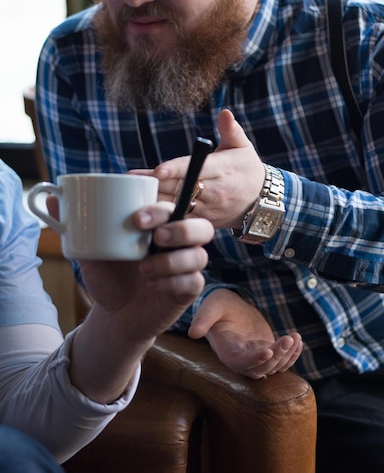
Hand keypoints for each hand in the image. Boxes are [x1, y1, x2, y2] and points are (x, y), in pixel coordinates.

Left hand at [52, 199, 214, 403]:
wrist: (114, 315)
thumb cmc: (109, 276)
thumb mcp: (90, 251)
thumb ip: (76, 226)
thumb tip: (51, 198)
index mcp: (160, 226)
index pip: (173, 207)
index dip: (161, 209)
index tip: (136, 218)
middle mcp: (178, 243)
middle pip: (202, 226)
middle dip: (181, 229)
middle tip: (154, 236)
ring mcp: (186, 267)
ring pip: (200, 255)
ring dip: (173, 260)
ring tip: (144, 269)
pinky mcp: (187, 291)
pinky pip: (194, 282)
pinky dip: (174, 282)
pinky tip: (153, 286)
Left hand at [130, 109, 265, 228]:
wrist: (261, 201)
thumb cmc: (247, 169)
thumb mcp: (243, 147)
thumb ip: (231, 130)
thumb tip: (225, 113)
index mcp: (221, 169)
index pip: (195, 168)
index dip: (175, 170)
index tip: (157, 171)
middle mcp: (214, 190)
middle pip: (180, 187)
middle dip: (155, 186)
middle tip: (130, 181)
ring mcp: (209, 208)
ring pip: (179, 206)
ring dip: (155, 203)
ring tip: (130, 197)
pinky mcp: (204, 222)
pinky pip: (182, 220)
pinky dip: (163, 217)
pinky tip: (144, 213)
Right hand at [188, 289, 302, 378]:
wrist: (230, 307)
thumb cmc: (218, 306)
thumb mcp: (210, 307)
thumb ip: (203, 319)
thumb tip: (193, 332)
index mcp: (227, 351)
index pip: (241, 363)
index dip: (255, 360)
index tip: (268, 349)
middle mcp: (242, 359)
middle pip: (261, 369)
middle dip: (277, 356)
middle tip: (288, 339)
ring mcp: (256, 357)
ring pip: (274, 367)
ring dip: (287, 356)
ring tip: (295, 337)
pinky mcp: (267, 351)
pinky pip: (282, 361)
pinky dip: (292, 355)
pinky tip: (299, 341)